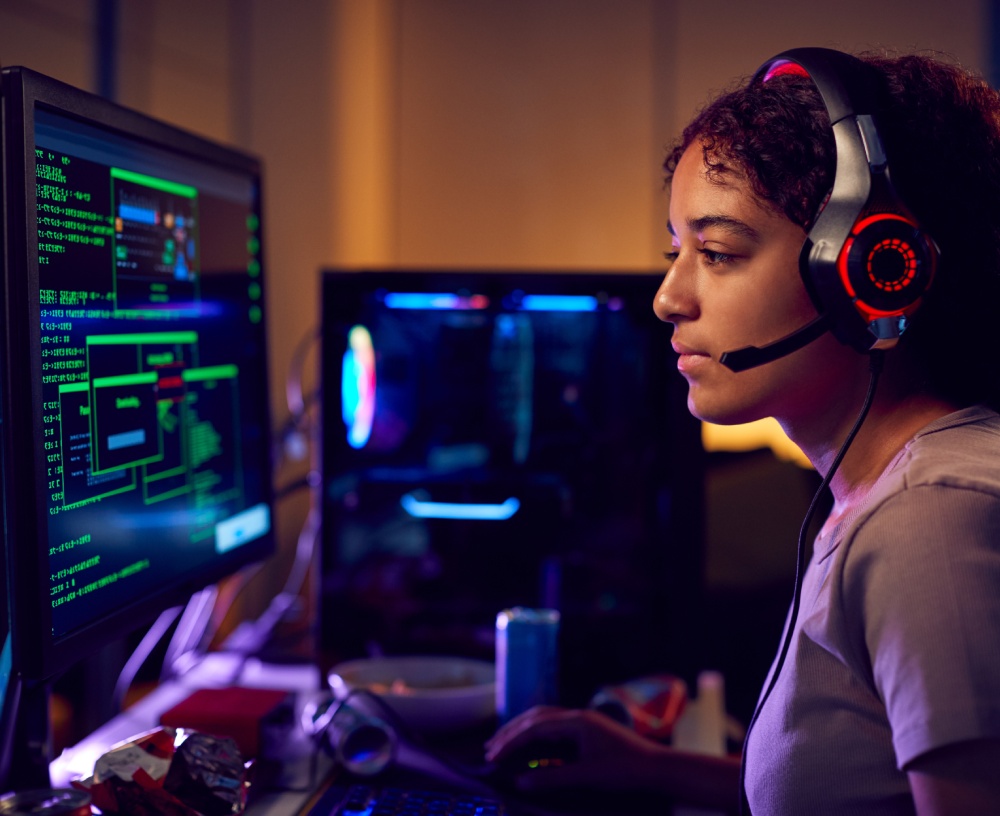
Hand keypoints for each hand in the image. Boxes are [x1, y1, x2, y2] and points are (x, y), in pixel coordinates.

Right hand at [484, 705, 665, 793]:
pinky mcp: (587, 730)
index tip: (493, 756)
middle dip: (511, 732)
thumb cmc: (625, 771)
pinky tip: (529, 746)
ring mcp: (583, 722)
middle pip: (535, 717)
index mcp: (576, 721)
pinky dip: (536, 734)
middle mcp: (577, 716)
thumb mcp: (587, 777)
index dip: (511, 742)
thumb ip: (552, 777)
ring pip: (544, 719)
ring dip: (522, 730)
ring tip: (502, 744)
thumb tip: (520, 780)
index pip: (534, 727)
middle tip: (489, 749)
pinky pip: (554, 727)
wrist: (657, 768)